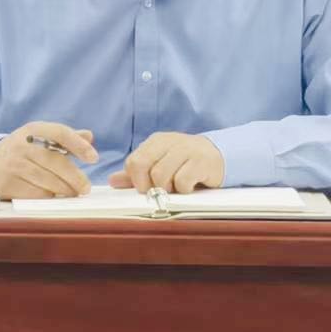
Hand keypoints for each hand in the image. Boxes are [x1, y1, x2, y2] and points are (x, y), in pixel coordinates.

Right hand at [0, 122, 96, 197]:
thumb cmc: (24, 150)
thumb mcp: (41, 137)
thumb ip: (65, 137)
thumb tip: (89, 136)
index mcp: (33, 130)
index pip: (60, 133)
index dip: (79, 145)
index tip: (94, 158)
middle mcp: (22, 145)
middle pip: (55, 161)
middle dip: (74, 177)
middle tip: (86, 187)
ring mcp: (14, 165)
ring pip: (47, 181)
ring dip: (64, 190)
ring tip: (73, 193)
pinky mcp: (8, 184)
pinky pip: (34, 194)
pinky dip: (48, 197)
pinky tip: (55, 197)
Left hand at [108, 132, 223, 193]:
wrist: (218, 155)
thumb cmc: (185, 163)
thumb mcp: (160, 163)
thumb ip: (137, 173)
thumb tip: (112, 181)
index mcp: (156, 141)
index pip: (134, 161)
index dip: (136, 180)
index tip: (147, 187)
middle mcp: (169, 142)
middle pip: (143, 167)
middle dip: (149, 185)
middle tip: (160, 190)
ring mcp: (186, 150)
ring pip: (161, 175)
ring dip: (167, 188)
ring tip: (177, 187)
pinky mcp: (201, 161)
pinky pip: (182, 181)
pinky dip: (183, 190)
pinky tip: (190, 186)